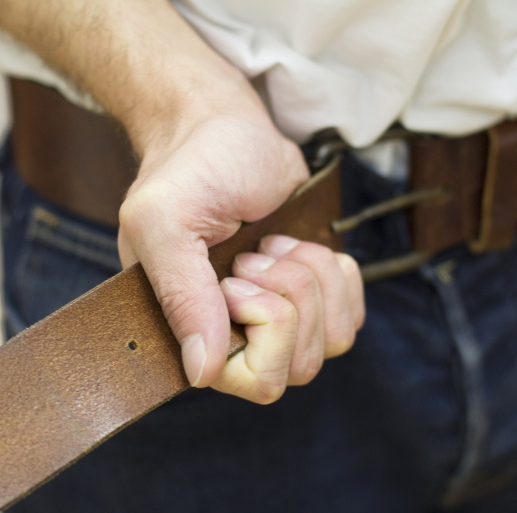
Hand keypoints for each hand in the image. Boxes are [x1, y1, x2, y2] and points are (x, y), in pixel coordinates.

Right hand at [118, 114, 364, 402]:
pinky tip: (302, 245)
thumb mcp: (166, 221)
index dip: (263, 327)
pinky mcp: (314, 297)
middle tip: (256, 252)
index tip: (236, 277)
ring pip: (333, 341)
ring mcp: (281, 320)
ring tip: (274, 243)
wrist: (224, 129)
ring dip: (312, 279)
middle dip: (291, 294)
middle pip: (302, 364)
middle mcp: (236, 336)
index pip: (254, 380)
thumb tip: (201, 372)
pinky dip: (337, 274)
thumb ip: (181, 295)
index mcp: (190, 331)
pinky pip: (350, 316)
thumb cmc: (191, 170)